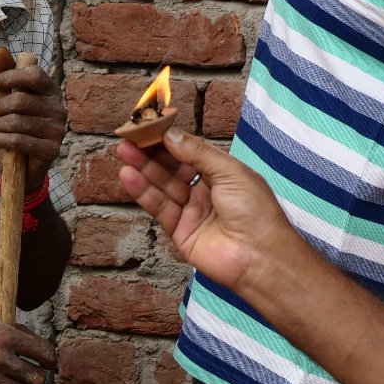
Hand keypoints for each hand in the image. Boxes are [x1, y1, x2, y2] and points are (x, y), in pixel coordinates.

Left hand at [0, 47, 66, 193]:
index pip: (33, 74)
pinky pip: (19, 140)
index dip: (9, 77)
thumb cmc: (14, 125)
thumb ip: (4, 74)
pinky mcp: (52, 149)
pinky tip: (2, 141)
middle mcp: (59, 108)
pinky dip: (3, 141)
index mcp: (50, 90)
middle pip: (20, 100)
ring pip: (17, 122)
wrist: (23, 163)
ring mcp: (58, 130)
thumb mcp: (6, 98)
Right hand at [116, 128, 308, 301]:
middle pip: (173, 168)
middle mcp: (206, 192)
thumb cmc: (255, 211)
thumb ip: (198, 153)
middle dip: (151, 153)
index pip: (190, 152)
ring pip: (163, 186)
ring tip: (123, 151)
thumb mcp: (230, 172)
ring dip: (143, 169)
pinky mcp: (180, 232)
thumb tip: (171, 135)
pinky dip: (143, 192)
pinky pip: (159, 208)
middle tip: (129, 137)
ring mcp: (192, 212)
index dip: (170, 140)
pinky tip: (129, 176)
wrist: (259, 256)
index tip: (149, 127)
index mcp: (222, 174)